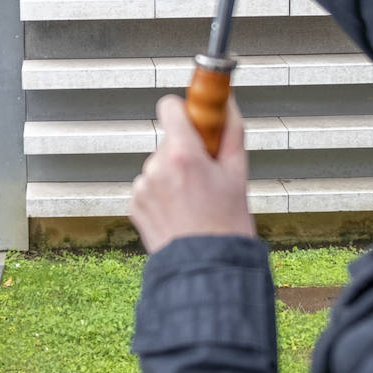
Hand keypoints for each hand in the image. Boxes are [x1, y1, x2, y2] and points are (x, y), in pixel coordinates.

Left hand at [129, 94, 255, 253]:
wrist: (207, 269)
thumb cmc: (227, 223)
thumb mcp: (238, 173)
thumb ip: (232, 130)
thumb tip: (228, 102)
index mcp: (182, 155)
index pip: (169, 107)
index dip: (184, 110)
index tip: (196, 120)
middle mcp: (156, 167)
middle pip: (169, 141)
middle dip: (186, 151)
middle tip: (206, 178)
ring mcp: (142, 187)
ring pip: (159, 165)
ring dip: (173, 175)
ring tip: (194, 202)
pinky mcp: (134, 205)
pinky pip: (149, 187)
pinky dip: (162, 194)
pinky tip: (179, 213)